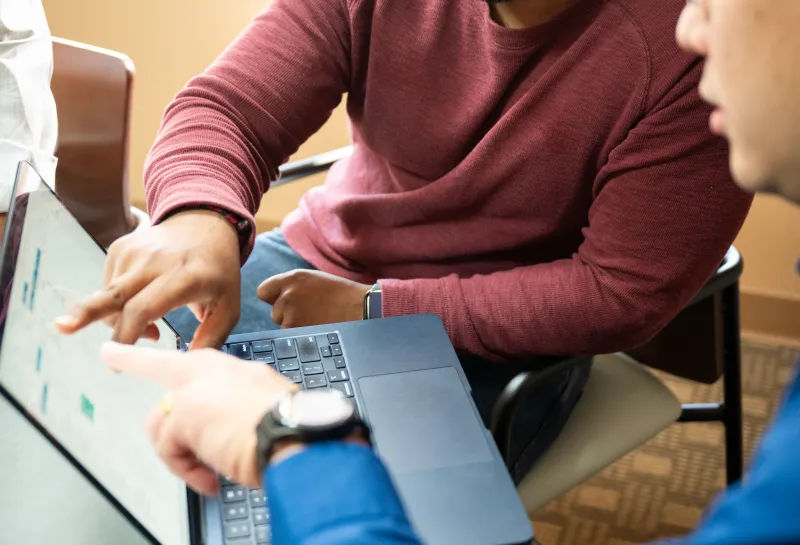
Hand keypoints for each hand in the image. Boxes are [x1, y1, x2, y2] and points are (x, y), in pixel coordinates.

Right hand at [55, 210, 240, 348]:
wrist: (205, 225)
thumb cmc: (217, 272)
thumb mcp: (228, 306)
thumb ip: (211, 338)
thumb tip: (187, 367)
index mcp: (185, 277)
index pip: (145, 308)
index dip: (129, 334)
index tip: (118, 358)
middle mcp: (155, 262)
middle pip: (114, 293)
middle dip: (86, 313)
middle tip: (63, 327)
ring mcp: (134, 251)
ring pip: (109, 296)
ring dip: (119, 321)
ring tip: (152, 328)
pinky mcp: (120, 247)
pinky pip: (109, 285)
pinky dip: (119, 304)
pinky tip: (142, 304)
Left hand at [100, 342, 296, 493]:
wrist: (299, 433)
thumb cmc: (295, 426)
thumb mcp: (271, 411)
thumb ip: (244, 411)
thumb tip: (233, 434)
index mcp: (240, 370)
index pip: (200, 360)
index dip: (176, 361)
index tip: (156, 352)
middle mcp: (217, 370)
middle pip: (164, 366)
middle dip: (135, 360)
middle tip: (112, 351)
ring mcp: (197, 389)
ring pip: (162, 419)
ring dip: (178, 452)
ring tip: (204, 471)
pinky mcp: (184, 413)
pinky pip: (169, 447)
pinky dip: (185, 469)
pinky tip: (208, 479)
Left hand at [257, 270, 370, 327]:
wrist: (360, 307)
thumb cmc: (340, 293)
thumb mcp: (312, 279)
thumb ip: (291, 286)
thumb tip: (275, 299)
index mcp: (291, 278)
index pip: (263, 292)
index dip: (273, 298)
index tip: (284, 302)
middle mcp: (287, 294)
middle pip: (274, 311)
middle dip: (287, 314)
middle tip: (310, 312)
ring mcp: (290, 313)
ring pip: (282, 325)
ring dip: (294, 325)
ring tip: (317, 319)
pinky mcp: (296, 330)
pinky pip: (291, 335)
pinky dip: (300, 334)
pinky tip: (317, 327)